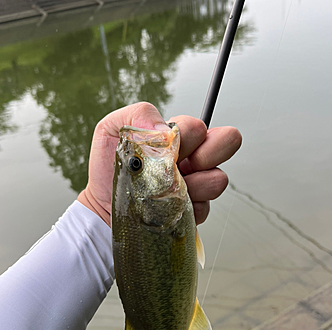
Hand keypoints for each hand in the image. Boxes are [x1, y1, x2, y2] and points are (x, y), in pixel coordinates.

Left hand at [78, 102, 240, 225]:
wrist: (104, 207)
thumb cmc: (109, 169)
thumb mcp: (111, 130)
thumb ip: (139, 115)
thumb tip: (165, 128)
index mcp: (175, 138)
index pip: (200, 126)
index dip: (188, 135)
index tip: (169, 146)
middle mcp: (190, 160)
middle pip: (228, 141)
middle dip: (210, 151)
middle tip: (184, 165)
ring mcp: (195, 186)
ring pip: (218, 180)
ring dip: (195, 185)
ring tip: (167, 190)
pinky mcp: (192, 212)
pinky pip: (204, 209)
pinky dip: (186, 210)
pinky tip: (166, 209)